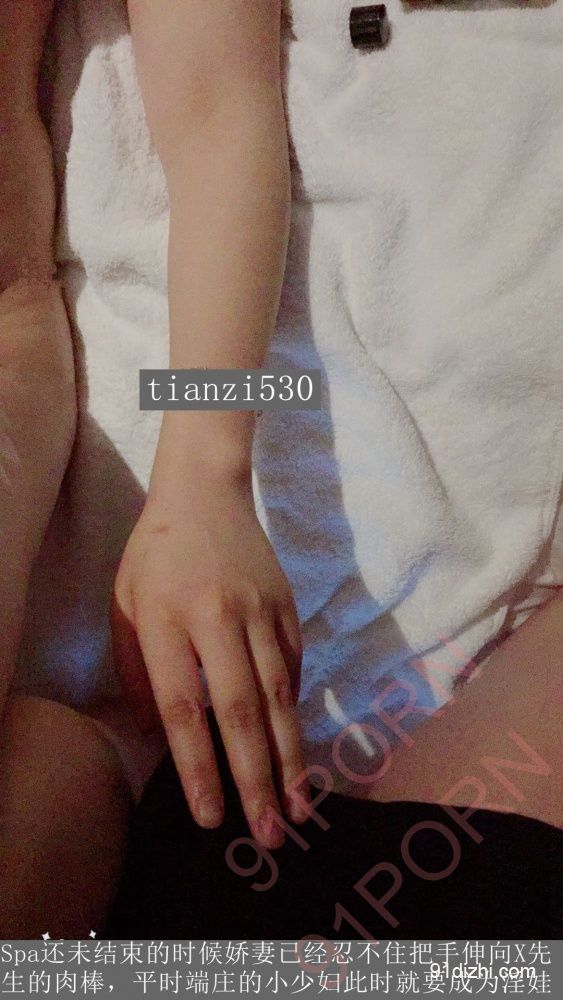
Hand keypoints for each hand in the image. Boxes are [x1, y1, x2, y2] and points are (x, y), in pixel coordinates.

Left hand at [111, 472, 308, 848]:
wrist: (207, 493)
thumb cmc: (156, 554)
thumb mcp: (124, 604)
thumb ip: (137, 671)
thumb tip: (159, 734)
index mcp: (167, 620)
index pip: (183, 707)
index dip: (197, 765)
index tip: (208, 815)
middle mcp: (218, 618)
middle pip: (240, 710)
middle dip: (255, 779)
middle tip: (267, 834)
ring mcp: (260, 611)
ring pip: (278, 695)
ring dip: (289, 757)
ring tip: (299, 807)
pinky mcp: (287, 607)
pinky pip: (293, 668)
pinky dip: (295, 713)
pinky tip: (298, 751)